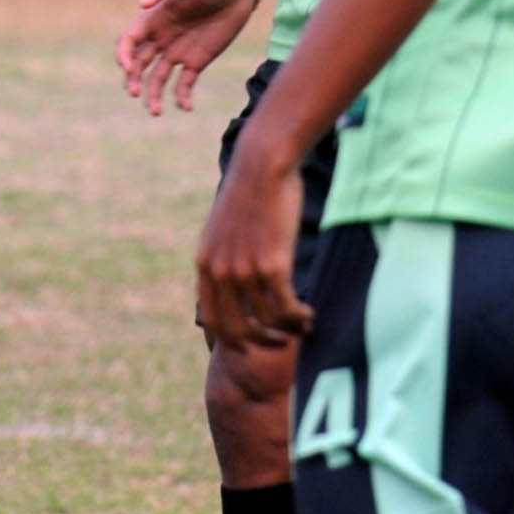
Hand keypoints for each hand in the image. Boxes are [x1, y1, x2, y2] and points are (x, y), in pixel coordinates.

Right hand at [117, 0, 254, 111]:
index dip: (124, 55)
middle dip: (133, 80)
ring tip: (156, 112)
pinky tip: (186, 107)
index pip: (129, 42)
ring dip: (154, 95)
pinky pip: (184, 83)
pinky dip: (182, 97)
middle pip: (139, 64)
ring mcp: (178, 52)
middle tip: (135, 94)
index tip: (128, 68)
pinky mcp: (197, 61)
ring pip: (158, 78)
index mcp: (152, 20)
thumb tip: (141, 4)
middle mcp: (160, 39)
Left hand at [194, 126, 313, 349]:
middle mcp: (220, 271)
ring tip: (304, 325)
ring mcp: (245, 270)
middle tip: (281, 343)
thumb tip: (234, 285)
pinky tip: (309, 314)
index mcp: (204, 263)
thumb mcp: (224, 229)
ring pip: (267, 321)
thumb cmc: (249, 195)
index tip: (248, 347)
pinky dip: (299, 317)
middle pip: (237, 329)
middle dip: (261, 343)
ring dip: (288, 330)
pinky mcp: (272, 264)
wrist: (262, 166)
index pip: (211, 318)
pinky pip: (286, 307)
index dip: (230, 339)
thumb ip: (223, 257)